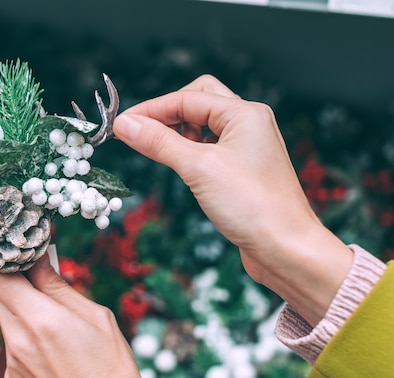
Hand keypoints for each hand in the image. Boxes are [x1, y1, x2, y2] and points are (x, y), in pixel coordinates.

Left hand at [0, 255, 150, 377]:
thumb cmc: (112, 367)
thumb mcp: (94, 316)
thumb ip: (58, 287)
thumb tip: (39, 260)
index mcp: (40, 320)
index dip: (6, 260)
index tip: (24, 253)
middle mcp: (18, 340)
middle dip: (9, 277)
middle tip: (35, 272)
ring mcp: (12, 362)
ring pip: (3, 316)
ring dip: (19, 304)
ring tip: (51, 311)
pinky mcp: (13, 377)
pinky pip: (11, 341)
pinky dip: (24, 330)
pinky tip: (52, 342)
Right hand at [113, 75, 352, 325]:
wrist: (286, 249)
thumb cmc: (251, 205)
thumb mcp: (197, 168)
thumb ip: (159, 142)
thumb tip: (124, 124)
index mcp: (244, 114)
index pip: (186, 98)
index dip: (150, 110)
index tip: (120, 125)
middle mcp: (249, 124)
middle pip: (198, 101)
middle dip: (168, 113)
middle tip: (142, 132)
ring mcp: (248, 147)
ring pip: (204, 125)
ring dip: (178, 132)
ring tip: (159, 150)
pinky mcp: (243, 170)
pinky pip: (210, 147)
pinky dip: (190, 151)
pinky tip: (181, 166)